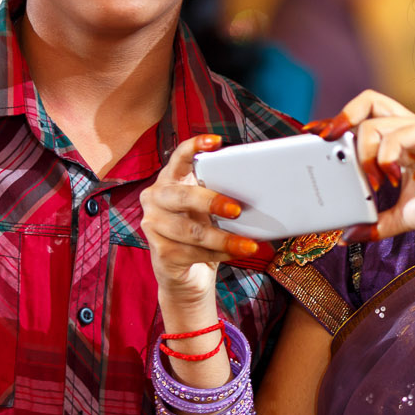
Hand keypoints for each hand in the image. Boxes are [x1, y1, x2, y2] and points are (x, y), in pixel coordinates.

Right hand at [140, 134, 264, 311]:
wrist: (188, 272)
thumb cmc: (204, 230)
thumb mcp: (211, 210)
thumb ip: (222, 195)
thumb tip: (260, 192)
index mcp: (171, 179)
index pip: (179, 157)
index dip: (194, 147)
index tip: (216, 142)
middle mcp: (156, 198)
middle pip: (182, 196)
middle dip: (212, 202)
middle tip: (237, 210)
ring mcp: (153, 225)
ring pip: (191, 231)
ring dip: (224, 239)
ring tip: (249, 244)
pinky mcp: (160, 252)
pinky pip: (193, 252)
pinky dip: (220, 253)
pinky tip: (236, 253)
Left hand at [305, 91, 414, 240]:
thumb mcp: (402, 215)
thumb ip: (376, 222)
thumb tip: (349, 235)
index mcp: (402, 141)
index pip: (365, 117)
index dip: (339, 123)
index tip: (317, 138)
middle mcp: (410, 128)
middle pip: (369, 99)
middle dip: (343, 117)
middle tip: (329, 141)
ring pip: (376, 121)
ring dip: (365, 152)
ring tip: (374, 180)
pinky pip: (397, 134)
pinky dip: (386, 155)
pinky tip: (391, 177)